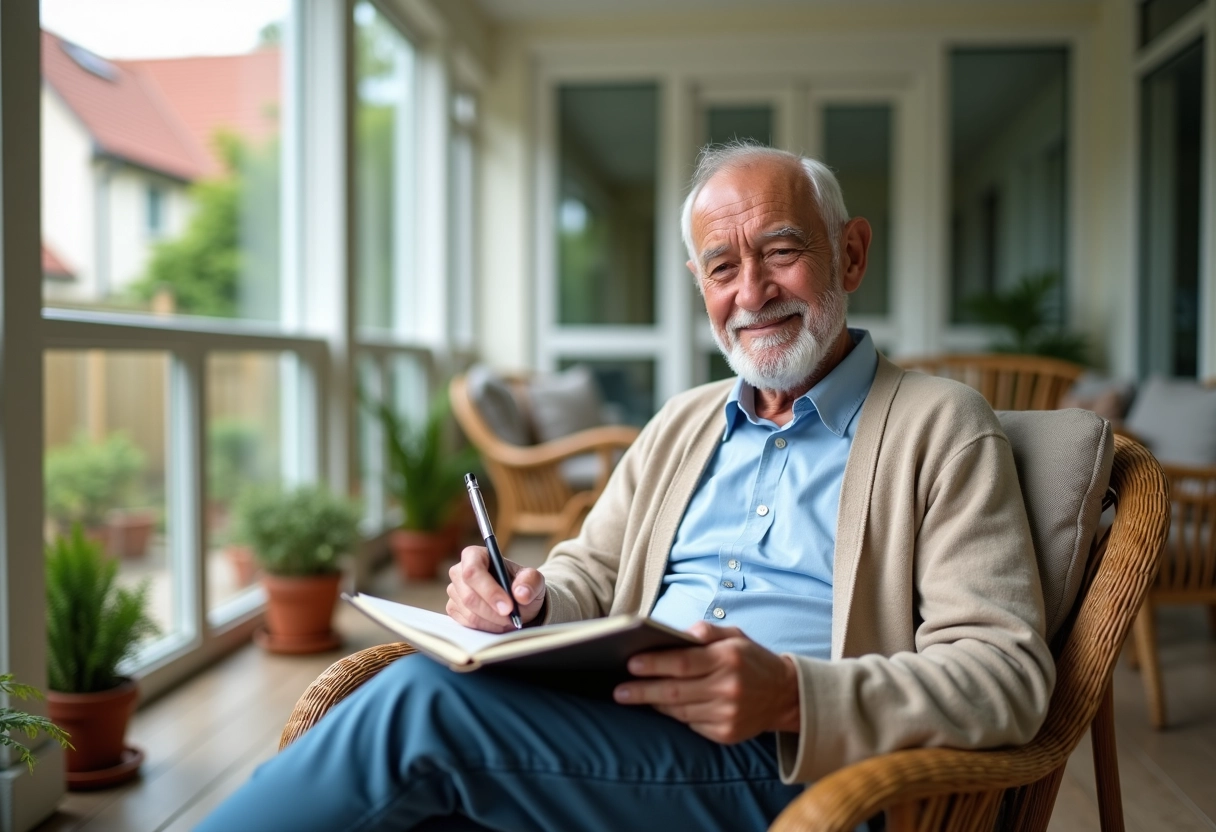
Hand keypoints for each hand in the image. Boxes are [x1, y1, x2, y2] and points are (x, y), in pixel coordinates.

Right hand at [446, 546, 545, 631]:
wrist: (516, 600)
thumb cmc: (521, 584)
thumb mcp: (534, 579)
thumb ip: (530, 582)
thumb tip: (521, 593)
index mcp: (475, 555)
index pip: (473, 572)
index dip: (489, 591)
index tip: (508, 607)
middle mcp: (459, 571)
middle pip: (469, 596)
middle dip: (493, 612)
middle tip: (513, 618)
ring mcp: (454, 591)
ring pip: (470, 614)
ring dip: (493, 622)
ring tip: (510, 619)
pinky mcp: (453, 608)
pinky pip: (467, 624)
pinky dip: (486, 627)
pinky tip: (499, 623)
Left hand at [612, 621, 800, 743]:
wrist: (785, 695)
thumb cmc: (751, 660)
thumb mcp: (735, 636)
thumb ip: (707, 631)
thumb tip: (678, 633)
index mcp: (728, 659)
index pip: (683, 662)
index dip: (654, 664)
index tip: (630, 663)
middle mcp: (728, 688)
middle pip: (675, 690)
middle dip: (643, 690)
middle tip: (619, 690)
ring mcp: (728, 714)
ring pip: (679, 710)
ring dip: (654, 703)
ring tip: (632, 696)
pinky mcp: (726, 733)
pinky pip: (690, 724)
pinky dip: (673, 715)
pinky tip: (660, 706)